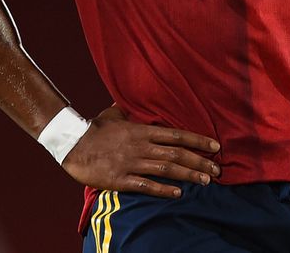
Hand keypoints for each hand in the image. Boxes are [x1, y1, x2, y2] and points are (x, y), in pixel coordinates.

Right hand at [61, 105, 221, 197]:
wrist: (71, 144)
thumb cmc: (94, 128)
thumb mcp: (113, 113)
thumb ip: (128, 108)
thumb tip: (131, 96)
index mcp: (142, 130)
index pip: (177, 135)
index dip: (198, 140)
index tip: (216, 146)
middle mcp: (141, 146)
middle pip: (177, 153)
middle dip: (200, 161)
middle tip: (218, 169)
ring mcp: (131, 163)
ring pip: (166, 169)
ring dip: (188, 175)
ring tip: (206, 181)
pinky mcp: (120, 179)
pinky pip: (146, 185)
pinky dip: (163, 189)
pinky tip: (178, 193)